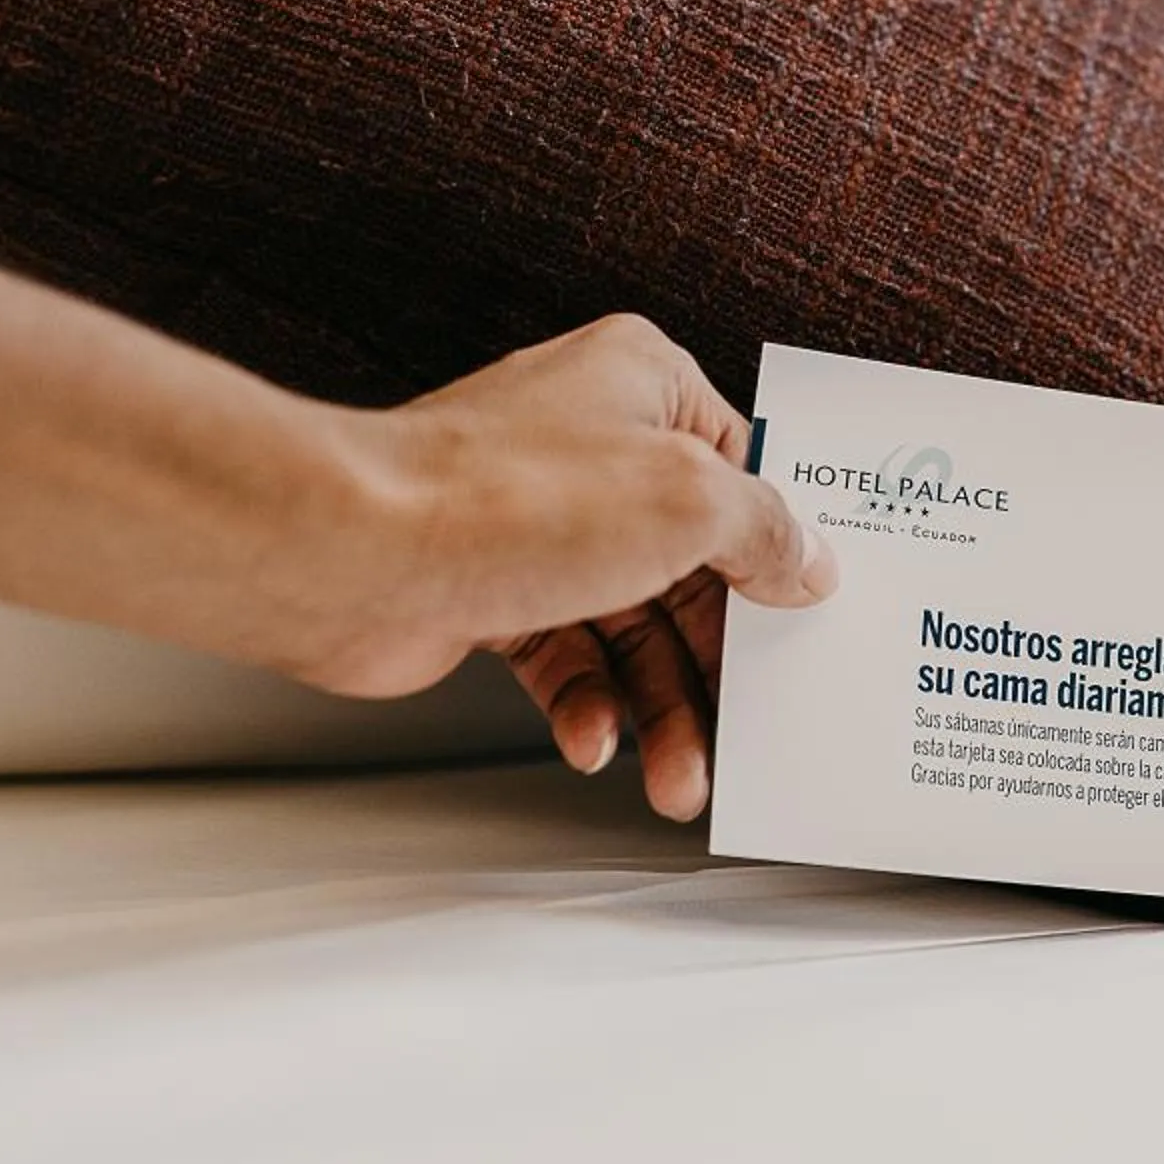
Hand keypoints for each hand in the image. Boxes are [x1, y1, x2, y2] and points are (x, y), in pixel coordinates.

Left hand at [335, 315, 837, 820]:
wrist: (351, 556)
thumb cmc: (506, 498)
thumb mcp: (687, 502)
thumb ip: (765, 531)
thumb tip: (807, 560)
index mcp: (645, 386)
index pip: (746, 469)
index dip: (781, 548)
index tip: (813, 614)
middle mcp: (595, 443)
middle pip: (693, 564)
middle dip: (718, 660)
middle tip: (751, 728)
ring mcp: (541, 520)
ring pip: (632, 624)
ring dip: (661, 706)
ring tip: (680, 778)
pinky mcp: (495, 587)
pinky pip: (568, 656)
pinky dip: (588, 706)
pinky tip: (592, 741)